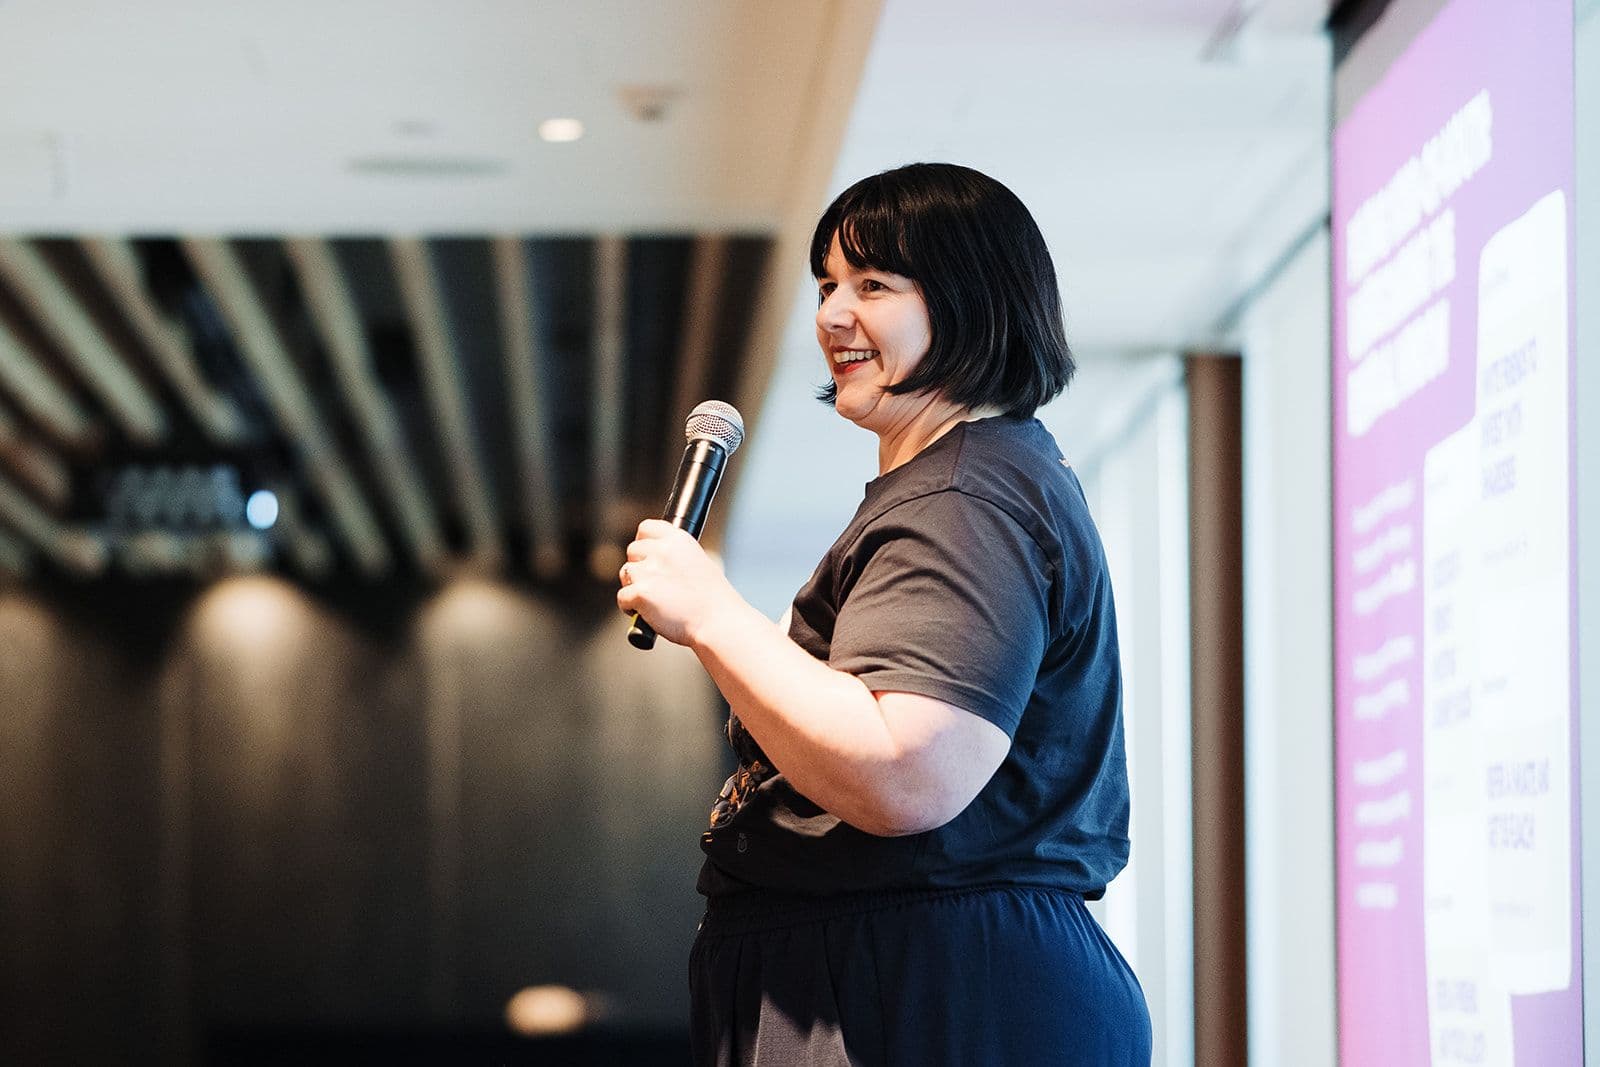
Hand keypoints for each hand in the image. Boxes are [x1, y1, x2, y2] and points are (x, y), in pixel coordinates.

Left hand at [616, 520, 741, 646]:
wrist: (717, 622)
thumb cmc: (712, 600)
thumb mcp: (698, 562)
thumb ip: (674, 555)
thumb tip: (653, 559)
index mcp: (678, 540)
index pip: (646, 528)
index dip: (643, 542)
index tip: (646, 555)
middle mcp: (662, 551)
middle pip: (632, 550)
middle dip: (638, 567)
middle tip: (653, 584)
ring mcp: (649, 571)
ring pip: (626, 573)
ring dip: (633, 586)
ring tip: (653, 600)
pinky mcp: (640, 592)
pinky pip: (622, 597)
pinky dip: (630, 607)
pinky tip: (647, 613)